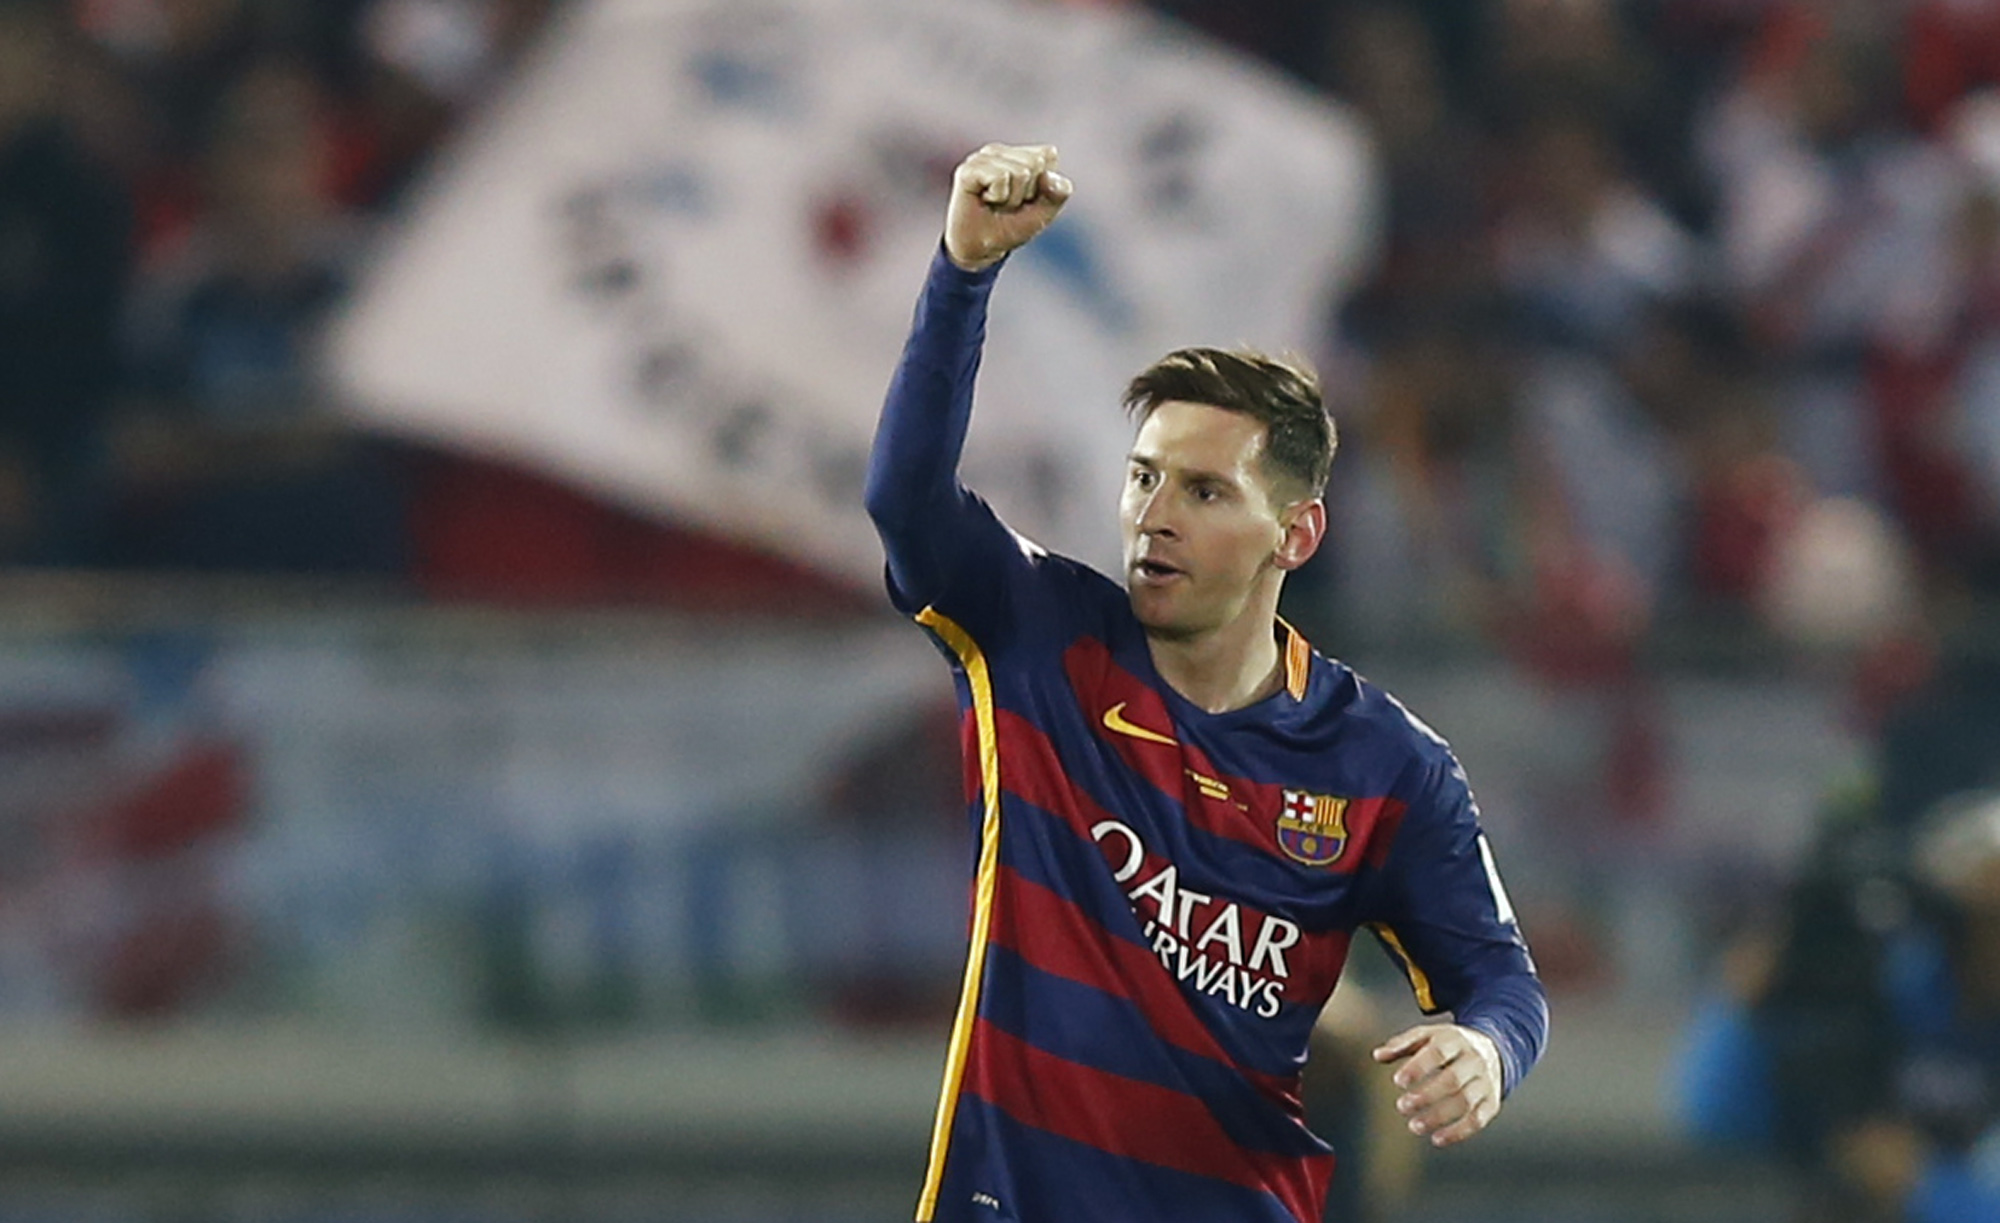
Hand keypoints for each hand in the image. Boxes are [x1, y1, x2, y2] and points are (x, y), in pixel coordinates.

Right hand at [944, 143, 1072, 271]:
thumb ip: (1059, 192)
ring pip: (1020, 171)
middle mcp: (1001, 151)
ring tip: (997, 204)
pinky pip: (1000, 177)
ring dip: (1012, 198)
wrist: (981, 249)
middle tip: (1009, 203)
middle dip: (1027, 191)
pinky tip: (985, 200)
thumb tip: (1047, 176)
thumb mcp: (1045, 211)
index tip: (1026, 198)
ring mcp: (983, 157)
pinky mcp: (969, 169)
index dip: (1043, 185)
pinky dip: (999, 196)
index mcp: (1020, 153)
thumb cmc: (1011, 227)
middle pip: (1035, 162)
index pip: (1048, 155)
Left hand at [1372, 1023, 1503, 1147]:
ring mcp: (1486, 1081)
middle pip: (1452, 1080)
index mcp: (1456, 1040)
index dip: (1418, 1067)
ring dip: (1439, 1117)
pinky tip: (1437, 1139)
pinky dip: (1458, 1132)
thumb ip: (1400, 1044)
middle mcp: (1475, 1060)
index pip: (1438, 1053)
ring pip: (1465, 1102)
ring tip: (1414, 1126)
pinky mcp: (1492, 1101)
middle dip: (1426, 1096)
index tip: (1398, 1081)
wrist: (1492, 1048)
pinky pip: (1478, 1119)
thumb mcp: (1426, 1036)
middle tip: (1401, 1107)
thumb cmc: (1449, 1044)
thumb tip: (1377, 1055)